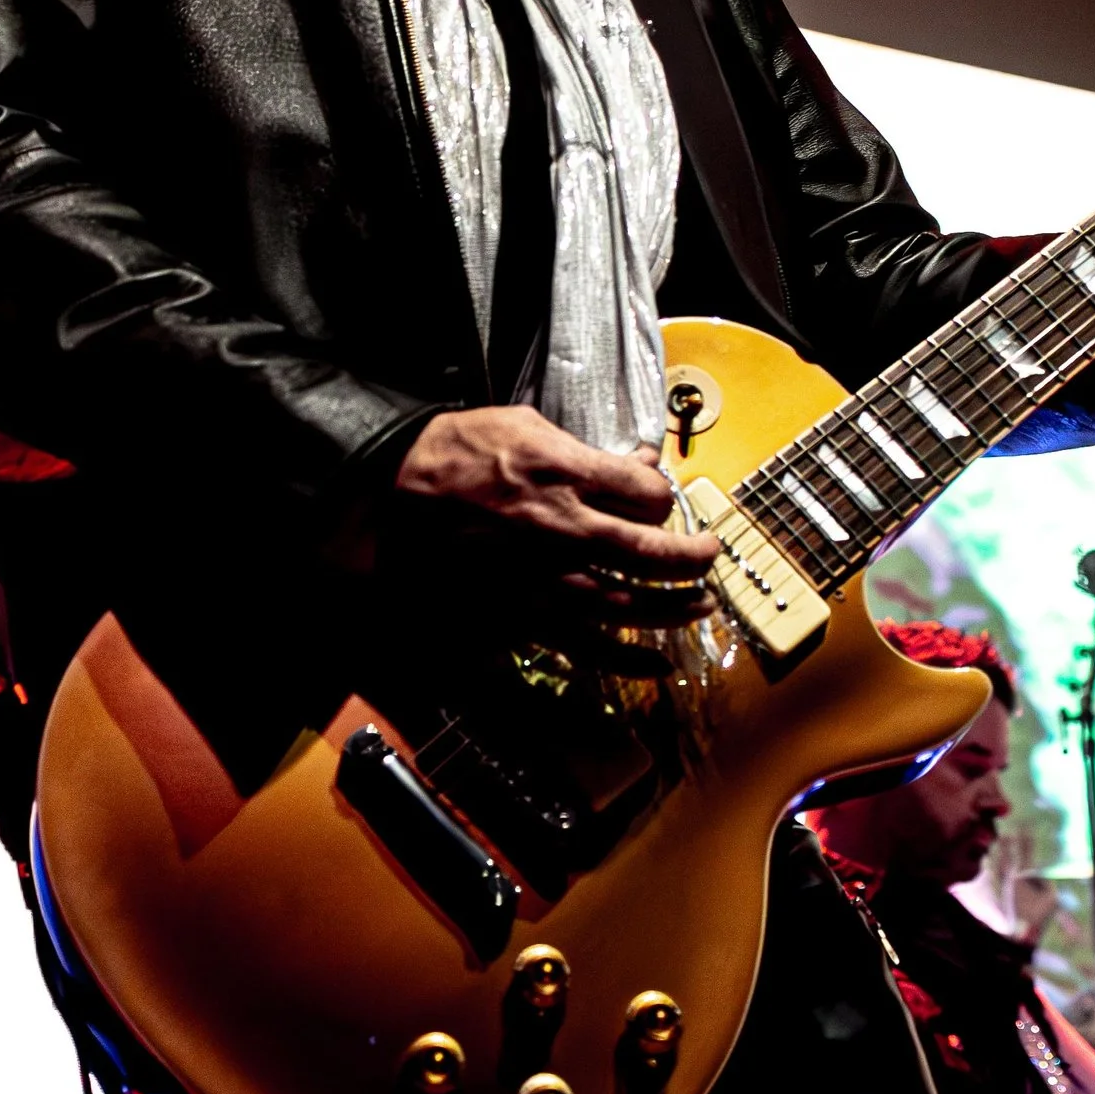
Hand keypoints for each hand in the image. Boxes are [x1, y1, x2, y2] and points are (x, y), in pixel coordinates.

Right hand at [391, 405, 717, 637]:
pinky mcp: (522, 618)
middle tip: (708, 557)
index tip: (658, 502)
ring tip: (700, 605)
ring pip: (631, 605)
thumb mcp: (523, 426)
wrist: (386, 498)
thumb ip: (586, 449)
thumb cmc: (452, 456)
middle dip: (691, 558)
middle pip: (653, 552)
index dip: (663, 497)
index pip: (649, 495)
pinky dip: (626, 661)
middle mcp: (564, 531)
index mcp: (566, 475)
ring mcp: (545, 581)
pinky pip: (585, 648)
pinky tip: (656, 666)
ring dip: (674, 609)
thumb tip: (640, 461)